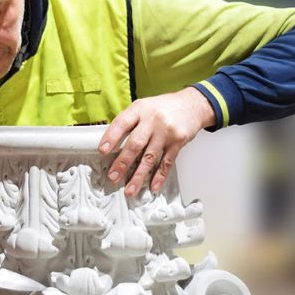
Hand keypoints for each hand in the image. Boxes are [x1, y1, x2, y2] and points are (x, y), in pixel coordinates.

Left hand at [98, 86, 215, 196]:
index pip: (122, 123)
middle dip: (123, 163)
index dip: (111, 137)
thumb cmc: (163, 107)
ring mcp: (166, 132)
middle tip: (113, 177)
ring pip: (150, 157)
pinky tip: (153, 186)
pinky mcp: (178, 143)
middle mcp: (153, 120)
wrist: (192, 104)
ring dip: (138, 176)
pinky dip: (159, 176)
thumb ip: (129, 122)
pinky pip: (167, 162)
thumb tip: (111, 144)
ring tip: (130, 189)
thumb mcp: (143, 106)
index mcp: (140, 109)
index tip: (102, 151)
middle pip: (135, 144)